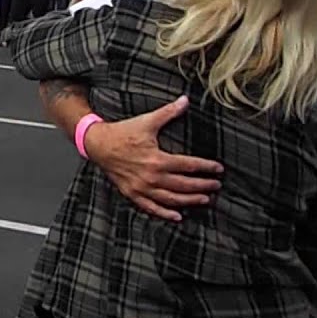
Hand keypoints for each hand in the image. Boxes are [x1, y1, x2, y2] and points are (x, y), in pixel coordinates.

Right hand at [83, 96, 223, 221]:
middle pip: (184, 185)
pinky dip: (165, 213)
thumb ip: (168, 112)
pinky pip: (151, 207)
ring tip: (204, 199)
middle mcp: (151, 176)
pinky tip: (177, 216)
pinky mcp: (132, 193)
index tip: (218, 169)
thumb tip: (185, 100)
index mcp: (157, 159)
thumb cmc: (122, 133)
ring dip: (190, 200)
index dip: (206, 167)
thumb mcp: (147, 121)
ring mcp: (141, 187)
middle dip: (203, 185)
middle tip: (216, 185)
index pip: (189, 165)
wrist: (98, 144)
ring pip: (171, 199)